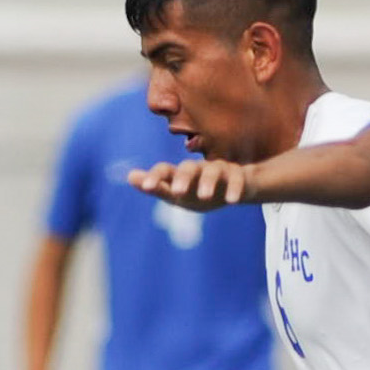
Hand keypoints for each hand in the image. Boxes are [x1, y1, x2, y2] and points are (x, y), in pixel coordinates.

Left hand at [128, 159, 251, 210]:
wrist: (238, 187)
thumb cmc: (201, 191)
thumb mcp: (180, 194)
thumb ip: (158, 187)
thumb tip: (129, 176)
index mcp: (182, 174)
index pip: (165, 170)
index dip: (156, 177)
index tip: (146, 187)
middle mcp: (199, 169)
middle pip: (189, 167)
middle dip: (183, 178)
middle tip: (177, 192)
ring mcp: (220, 170)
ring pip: (213, 171)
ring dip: (208, 182)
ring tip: (204, 197)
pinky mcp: (239, 176)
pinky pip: (238, 179)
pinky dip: (234, 188)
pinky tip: (232, 201)